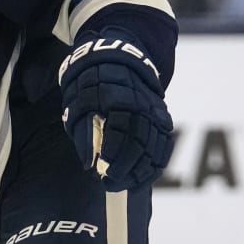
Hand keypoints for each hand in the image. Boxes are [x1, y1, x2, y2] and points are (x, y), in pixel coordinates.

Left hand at [58, 48, 173, 191]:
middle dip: (127, 169)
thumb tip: (89, 164)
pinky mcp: (163, 117)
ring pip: (156, 147)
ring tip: (127, 185)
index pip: (120, 132)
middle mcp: (142, 104)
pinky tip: (144, 177)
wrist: (115, 58)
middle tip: (111, 185)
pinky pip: (164, 145)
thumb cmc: (91, 84)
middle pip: (141, 143)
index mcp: (118, 98)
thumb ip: (83, 133)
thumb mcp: (79, 104)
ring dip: (143, 171)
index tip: (103, 175)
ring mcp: (156, 111)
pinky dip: (156, 164)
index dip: (113, 157)